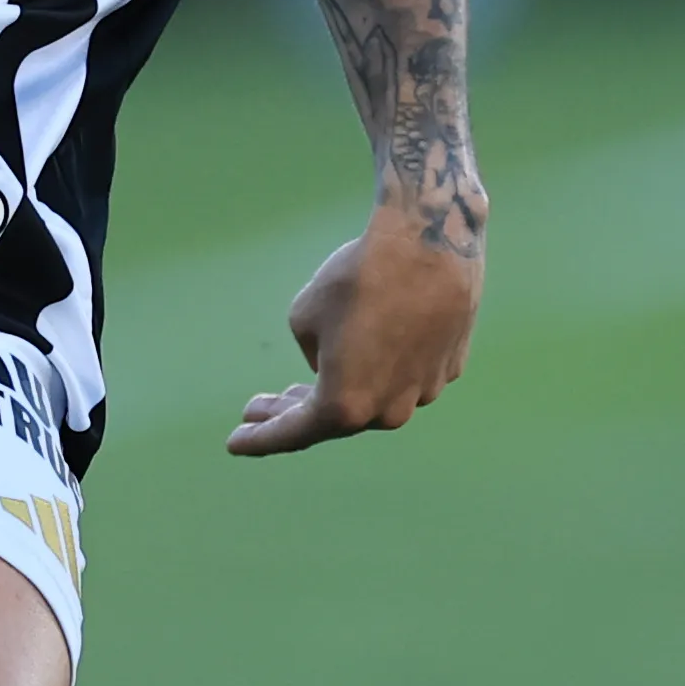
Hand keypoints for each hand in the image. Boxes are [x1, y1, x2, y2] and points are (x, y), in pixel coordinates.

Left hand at [226, 185, 482, 455]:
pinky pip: (406, 375)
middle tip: (259, 408)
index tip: (236, 442)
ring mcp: (423, 391)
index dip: (262, 439)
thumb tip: (335, 364)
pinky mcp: (448, 367)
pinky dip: (385, 367)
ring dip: (345, 390)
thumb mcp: (305, 317)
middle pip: (335, 420)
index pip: (294, 433)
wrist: (431, 244)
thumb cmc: (358, 278)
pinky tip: (373, 349)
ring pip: (376, 398)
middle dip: (292, 413)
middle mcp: (387, 410)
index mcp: (344, 406)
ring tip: (311, 380)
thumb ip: (314, 353)